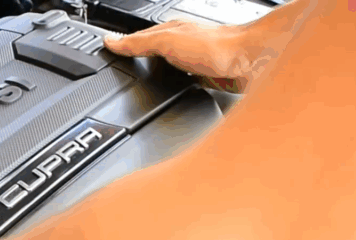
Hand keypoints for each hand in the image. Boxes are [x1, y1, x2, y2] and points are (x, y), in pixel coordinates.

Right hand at [104, 21, 258, 92]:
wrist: (249, 63)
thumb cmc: (216, 47)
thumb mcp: (167, 41)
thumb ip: (139, 43)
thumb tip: (111, 41)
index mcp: (170, 31)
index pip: (137, 38)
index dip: (121, 44)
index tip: (105, 49)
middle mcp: (181, 44)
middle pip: (151, 52)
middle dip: (136, 58)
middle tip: (119, 63)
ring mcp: (192, 62)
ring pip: (166, 67)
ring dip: (154, 72)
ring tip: (139, 78)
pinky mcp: (203, 78)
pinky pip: (180, 82)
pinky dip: (170, 86)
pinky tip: (168, 91)